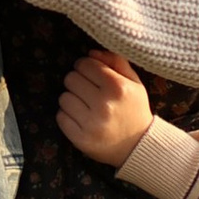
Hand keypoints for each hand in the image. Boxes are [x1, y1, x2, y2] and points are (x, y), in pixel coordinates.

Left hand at [57, 48, 153, 166]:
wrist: (138, 146)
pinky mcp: (80, 139)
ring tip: (85, 105)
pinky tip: (81, 118)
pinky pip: (61, 117)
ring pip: (63, 97)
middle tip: (87, 90)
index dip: (85, 67)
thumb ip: (115, 61)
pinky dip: (68, 116)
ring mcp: (91, 123)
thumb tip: (91, 52)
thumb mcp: (134, 82)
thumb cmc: (134, 109)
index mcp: (118, 87)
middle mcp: (104, 105)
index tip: (89, 73)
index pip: (85, 64)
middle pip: (70, 79)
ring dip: (72, 99)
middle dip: (77, 82)